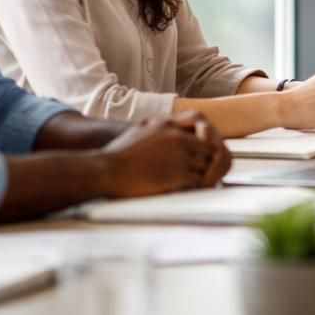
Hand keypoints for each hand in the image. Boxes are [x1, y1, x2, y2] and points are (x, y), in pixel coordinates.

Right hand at [101, 112, 229, 197]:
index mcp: (169, 125)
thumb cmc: (118, 153)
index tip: (195, 158)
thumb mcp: (140, 128)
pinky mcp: (179, 174)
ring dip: (201, 175)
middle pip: (207, 149)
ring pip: (205, 166)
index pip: (199, 133)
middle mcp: (178, 138)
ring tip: (193, 184)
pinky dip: (196, 186)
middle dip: (204, 161)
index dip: (199, 148)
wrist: (107, 170)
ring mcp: (180, 156)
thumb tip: (165, 123)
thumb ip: (157, 125)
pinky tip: (188, 190)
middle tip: (198, 172)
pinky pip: (199, 180)